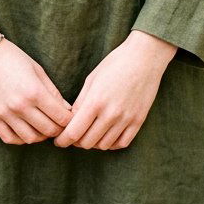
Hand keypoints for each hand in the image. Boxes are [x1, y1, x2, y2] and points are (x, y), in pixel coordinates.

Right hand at [0, 30, 73, 144]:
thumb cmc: (12, 57)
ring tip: (43, 127)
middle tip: (60, 124)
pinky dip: (21, 139)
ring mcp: (5, 114)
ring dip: (41, 135)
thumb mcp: (37, 70)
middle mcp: (20, 106)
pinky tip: (26, 129)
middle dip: (59, 129)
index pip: (60, 117)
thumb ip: (53, 92)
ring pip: (31, 138)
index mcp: (34, 91)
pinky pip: (10, 139)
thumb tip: (67, 110)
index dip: (70, 120)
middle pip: (48, 130)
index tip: (71, 117)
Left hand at [53, 31, 176, 150]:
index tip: (58, 141)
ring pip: (103, 146)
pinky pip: (121, 143)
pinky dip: (111, 144)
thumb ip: (80, 102)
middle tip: (73, 135)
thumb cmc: (115, 63)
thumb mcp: (92, 79)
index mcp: (95, 101)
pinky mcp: (138, 121)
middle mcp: (110, 114)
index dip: (63, 140)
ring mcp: (126, 119)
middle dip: (76, 142)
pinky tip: (106, 135)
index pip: (74, 132)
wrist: (144, 58)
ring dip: (93, 143)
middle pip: (87, 142)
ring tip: (90, 133)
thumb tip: (70, 121)